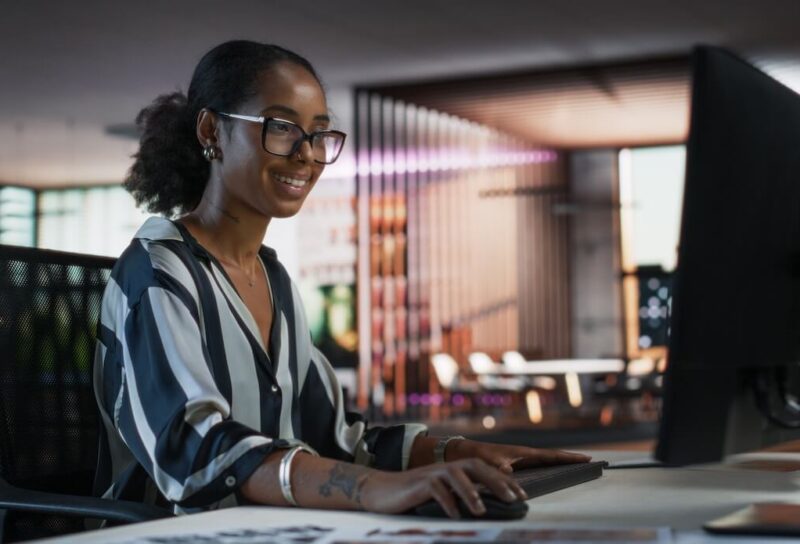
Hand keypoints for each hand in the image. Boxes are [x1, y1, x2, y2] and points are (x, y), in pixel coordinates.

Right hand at [359, 458, 526, 518]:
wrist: (381, 490)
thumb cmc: (414, 497)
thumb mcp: (441, 496)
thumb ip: (459, 497)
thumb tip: (487, 509)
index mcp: (454, 470)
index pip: (484, 469)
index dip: (504, 480)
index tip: (523, 495)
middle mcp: (445, 468)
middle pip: (475, 466)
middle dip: (497, 481)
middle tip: (515, 498)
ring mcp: (431, 473)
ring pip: (455, 474)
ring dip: (470, 492)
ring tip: (482, 510)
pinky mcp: (417, 483)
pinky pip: (434, 488)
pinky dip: (446, 501)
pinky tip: (455, 516)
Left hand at [446, 439, 590, 472]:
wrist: (468, 452)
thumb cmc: (479, 456)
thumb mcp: (489, 462)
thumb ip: (499, 467)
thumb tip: (508, 472)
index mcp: (524, 453)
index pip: (551, 456)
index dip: (568, 458)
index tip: (586, 458)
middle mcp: (526, 454)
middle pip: (554, 456)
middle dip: (571, 458)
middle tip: (589, 461)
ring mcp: (523, 458)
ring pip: (548, 460)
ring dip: (562, 462)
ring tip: (578, 465)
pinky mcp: (518, 463)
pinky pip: (540, 465)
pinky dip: (551, 466)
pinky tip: (555, 471)